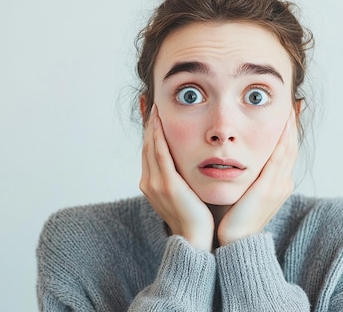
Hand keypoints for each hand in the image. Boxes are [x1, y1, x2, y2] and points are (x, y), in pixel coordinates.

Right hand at [139, 105, 214, 250]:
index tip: (152, 112)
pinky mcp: (166, 183)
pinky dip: (157, 135)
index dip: (149, 131)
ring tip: (154, 105)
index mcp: (151, 184)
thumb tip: (188, 162)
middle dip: (147, 123)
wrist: (196, 239)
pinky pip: (159, 153)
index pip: (149, 151)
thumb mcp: (185, 193)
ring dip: (152, 124)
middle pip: (146, 145)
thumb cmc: (196, 218)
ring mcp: (154, 183)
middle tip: (148, 102)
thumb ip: (182, 177)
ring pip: (150, 146)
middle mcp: (148, 182)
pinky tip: (159, 120)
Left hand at [217, 111, 298, 245]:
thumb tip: (235, 160)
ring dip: (289, 127)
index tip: (286, 113)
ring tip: (289, 107)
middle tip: (293, 103)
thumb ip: (244, 177)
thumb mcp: (242, 192)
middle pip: (291, 147)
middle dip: (292, 125)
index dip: (287, 132)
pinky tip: (281, 123)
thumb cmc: (232, 219)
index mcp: (277, 185)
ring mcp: (278, 186)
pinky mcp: (269, 188)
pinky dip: (282, 138)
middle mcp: (282, 184)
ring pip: (288, 149)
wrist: (234, 242)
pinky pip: (279, 156)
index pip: (286, 152)